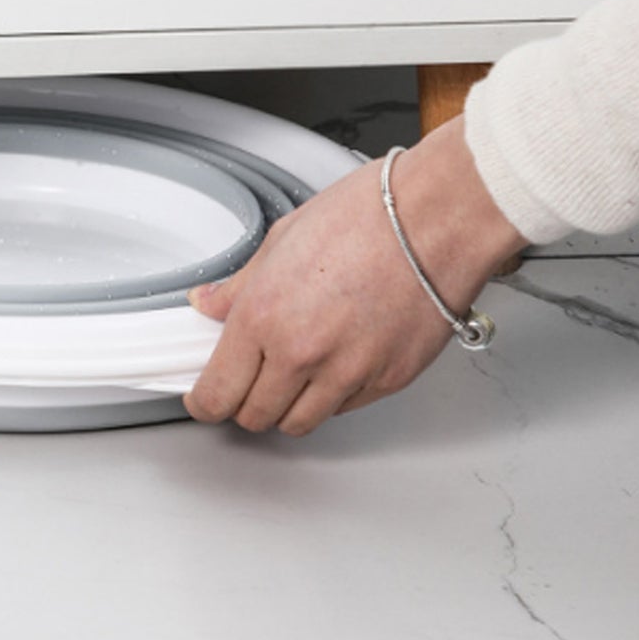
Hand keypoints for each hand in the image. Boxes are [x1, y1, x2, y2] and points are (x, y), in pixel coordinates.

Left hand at [183, 116, 522, 435]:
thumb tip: (210, 304)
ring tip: (290, 373)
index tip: (205, 398)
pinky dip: (331, 396)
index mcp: (264, 316)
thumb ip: (241, 285)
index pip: (218, 393)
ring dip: (287, 407)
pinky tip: (333, 362)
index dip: (204, 402)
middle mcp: (302, 353)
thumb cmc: (366, 216)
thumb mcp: (283, 238)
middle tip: (247, 380)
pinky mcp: (387, 382)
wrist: (434, 218)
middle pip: (255, 417)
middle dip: (243, 404)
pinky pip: (345, 409)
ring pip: (299, 423)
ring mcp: (347, 374)